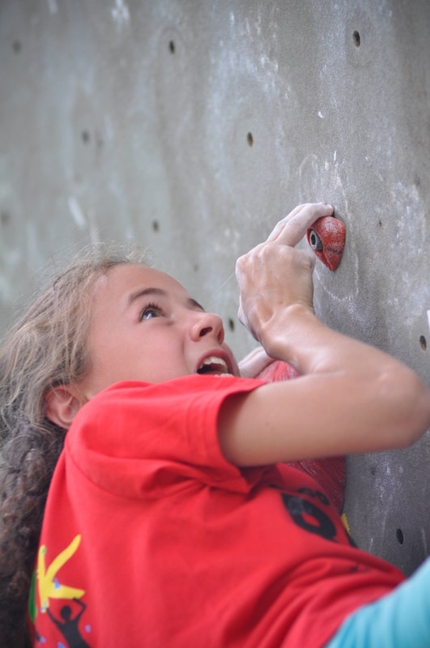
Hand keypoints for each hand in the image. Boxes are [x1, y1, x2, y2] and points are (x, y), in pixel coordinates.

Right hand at [235, 203, 332, 345]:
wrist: (281, 326)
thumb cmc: (265, 323)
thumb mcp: (246, 307)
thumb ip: (252, 292)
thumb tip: (256, 296)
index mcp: (245, 264)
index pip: (265, 249)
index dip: (280, 247)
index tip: (290, 246)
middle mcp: (260, 252)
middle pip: (283, 224)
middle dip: (301, 212)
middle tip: (315, 207)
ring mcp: (279, 252)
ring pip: (298, 226)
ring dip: (312, 215)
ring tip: (325, 210)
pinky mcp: (298, 257)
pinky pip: (309, 260)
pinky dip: (312, 269)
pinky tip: (309, 282)